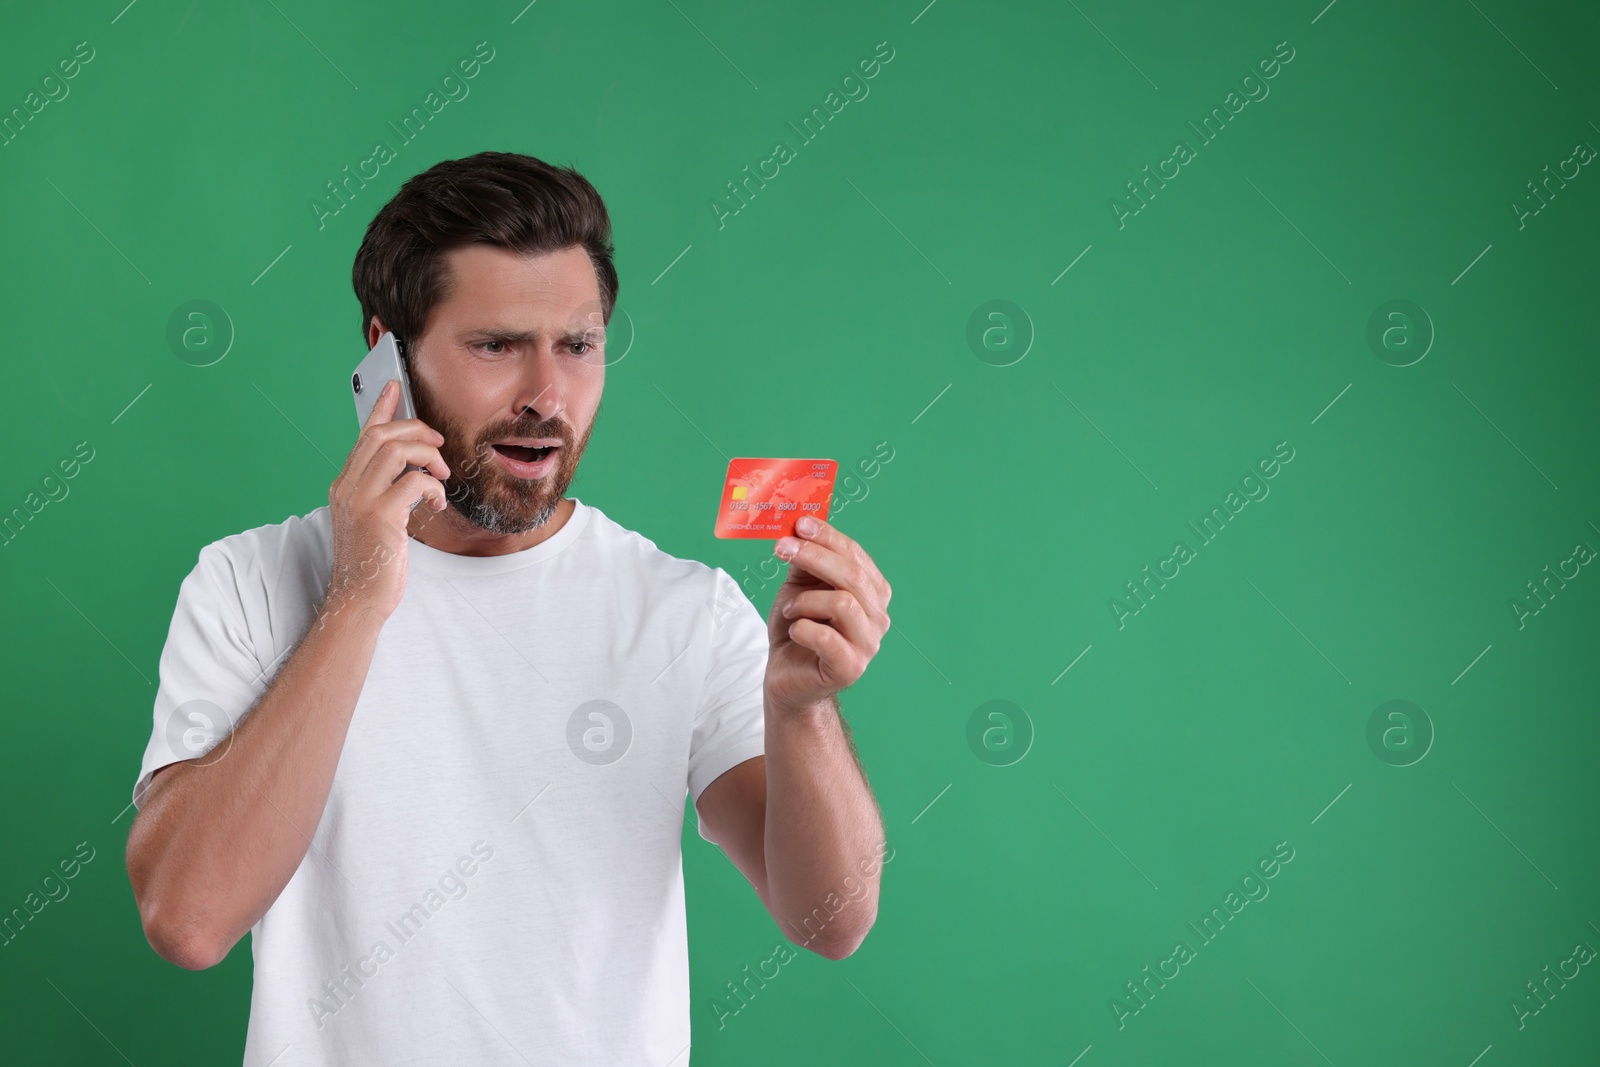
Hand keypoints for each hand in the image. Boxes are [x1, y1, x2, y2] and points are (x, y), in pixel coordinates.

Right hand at [322, 380, 449, 625]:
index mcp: (344, 485)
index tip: (395, 387)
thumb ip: (383, 492)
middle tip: (439, 444)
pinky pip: (413, 481)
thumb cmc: (372, 563)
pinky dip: (433, 487)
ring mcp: (360, 501)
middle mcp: (347, 487)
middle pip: (381, 435)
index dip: (381, 408)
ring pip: (395, 450)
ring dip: (428, 456)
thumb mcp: (373, 520)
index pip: (363, 436)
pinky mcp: (379, 516)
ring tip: (442, 475)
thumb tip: (411, 470)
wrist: (358, 600)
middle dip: (416, 430)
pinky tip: (438, 503)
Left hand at [764, 516, 890, 713]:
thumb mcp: (799, 586)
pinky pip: (826, 638)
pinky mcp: (850, 668)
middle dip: (813, 556)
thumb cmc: (797, 627)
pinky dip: (803, 628)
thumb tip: (800, 525)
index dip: (828, 537)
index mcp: (872, 592)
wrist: (786, 675)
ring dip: (806, 601)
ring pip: (842, 604)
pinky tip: (795, 631)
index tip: (800, 523)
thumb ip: (805, 561)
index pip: (855, 555)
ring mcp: (868, 644)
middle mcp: (878, 617)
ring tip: (790, 610)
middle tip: (782, 548)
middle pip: (852, 576)